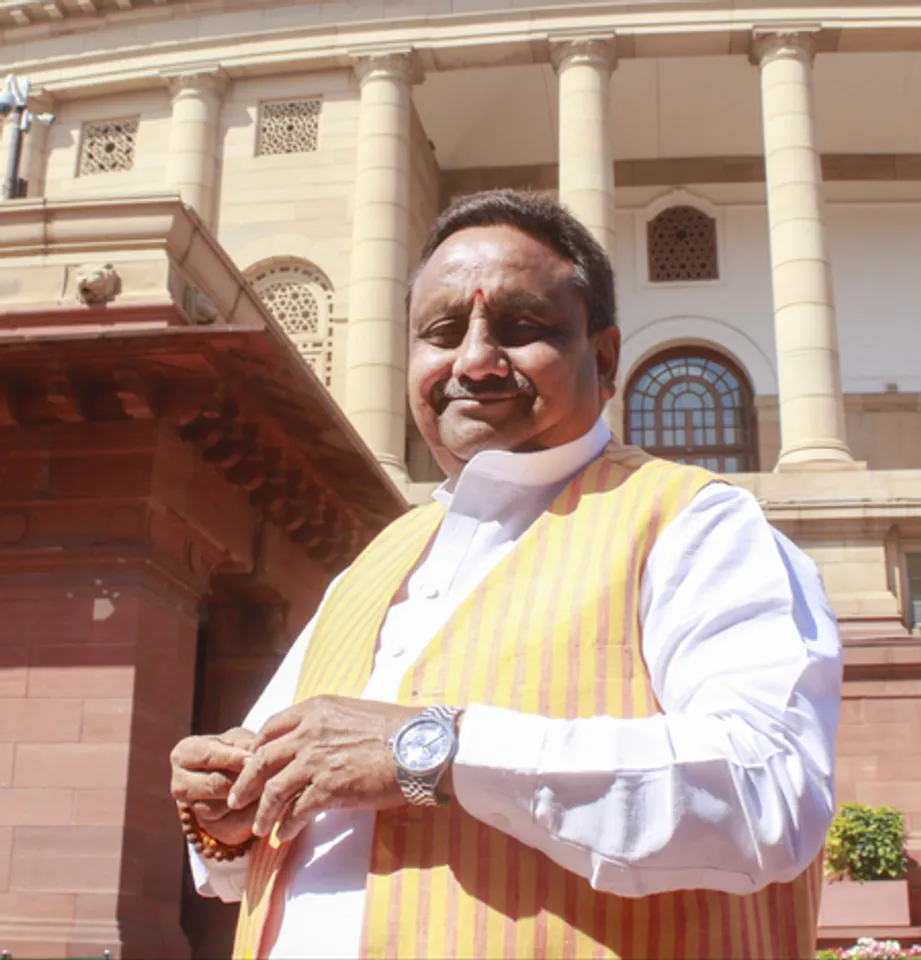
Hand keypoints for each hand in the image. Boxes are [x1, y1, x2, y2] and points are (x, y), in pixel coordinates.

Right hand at [170, 728, 258, 846]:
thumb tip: (254, 757)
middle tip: (265, 775)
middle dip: (241, 780)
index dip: (232, 758)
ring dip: (246, 798)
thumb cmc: (236, 749)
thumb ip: (243, 745)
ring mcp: (191, 807)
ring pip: (220, 807)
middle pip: (213, 784)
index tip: (253, 758)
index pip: (207, 755)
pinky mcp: (208, 825)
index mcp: (184, 754)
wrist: (235, 775)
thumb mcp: (238, 739)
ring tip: (267, 788)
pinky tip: (263, 804)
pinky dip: (249, 814)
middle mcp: (180, 783)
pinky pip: (229, 823)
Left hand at [227, 696, 418, 843]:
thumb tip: (318, 738)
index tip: (251, 763)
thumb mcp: (355, 711)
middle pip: (262, 759)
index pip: (271, 728)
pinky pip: (297, 812)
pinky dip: (287, 826)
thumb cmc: (398, 728)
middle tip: (237, 799)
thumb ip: (329, 722)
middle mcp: (310, 731)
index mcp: (316, 709)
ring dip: (262, 812)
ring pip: (273, 789)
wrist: (421, 745)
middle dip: (245, 782)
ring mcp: (316, 760)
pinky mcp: (329, 788)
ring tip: (258, 828)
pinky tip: (285, 835)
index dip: (256, 749)